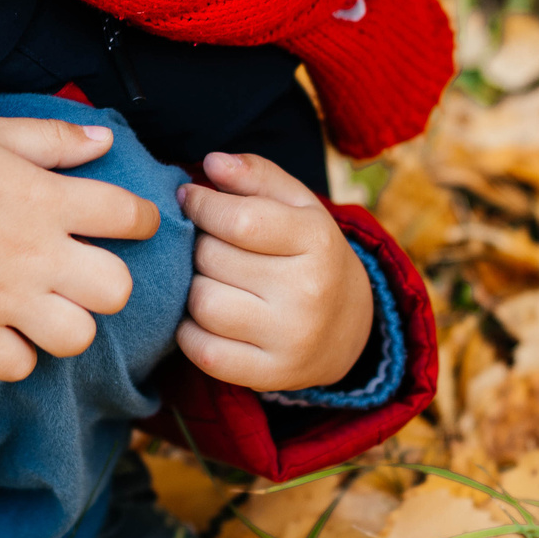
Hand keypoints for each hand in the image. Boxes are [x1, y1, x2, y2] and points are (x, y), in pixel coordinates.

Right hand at [0, 116, 160, 382]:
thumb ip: (56, 139)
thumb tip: (106, 142)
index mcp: (47, 199)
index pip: (130, 217)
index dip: (142, 219)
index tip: (131, 222)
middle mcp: (34, 253)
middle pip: (117, 291)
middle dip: (110, 283)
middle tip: (85, 272)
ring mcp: (0, 298)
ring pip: (76, 338)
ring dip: (69, 324)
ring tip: (49, 308)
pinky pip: (16, 367)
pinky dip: (17, 356)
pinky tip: (6, 331)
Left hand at [174, 152, 373, 392]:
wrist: (349, 327)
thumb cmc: (309, 253)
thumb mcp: (297, 205)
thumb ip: (256, 175)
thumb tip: (212, 163)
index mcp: (318, 240)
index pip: (240, 219)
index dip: (202, 205)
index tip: (190, 199)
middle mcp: (308, 292)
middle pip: (213, 259)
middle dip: (199, 245)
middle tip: (208, 245)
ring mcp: (291, 338)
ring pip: (202, 303)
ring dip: (193, 287)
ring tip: (209, 279)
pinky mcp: (271, 374)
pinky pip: (203, 351)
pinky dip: (189, 331)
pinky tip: (203, 316)